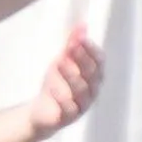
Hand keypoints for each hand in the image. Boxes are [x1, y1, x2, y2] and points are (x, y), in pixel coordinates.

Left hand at [28, 26, 104, 140]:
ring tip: (59, 62)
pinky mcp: (70, 117)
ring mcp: (83, 105)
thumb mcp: (63, 60)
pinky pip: (70, 108)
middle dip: (82, 59)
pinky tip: (53, 87)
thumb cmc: (57, 83)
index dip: (91, 50)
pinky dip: (62, 98)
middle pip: (93, 75)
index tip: (80, 38)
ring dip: (71, 75)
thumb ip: (72, 44)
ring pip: (82, 91)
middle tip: (71, 46)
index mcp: (94, 75)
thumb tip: (82, 24)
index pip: (99, 61)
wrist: (42, 110)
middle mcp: (93, 90)